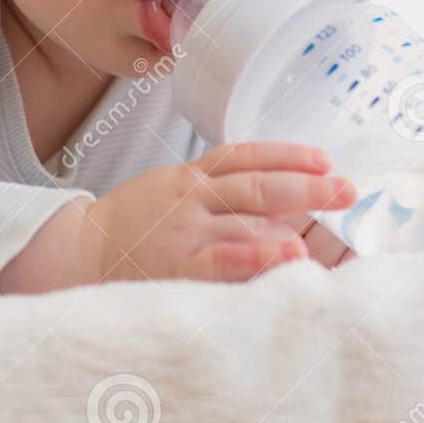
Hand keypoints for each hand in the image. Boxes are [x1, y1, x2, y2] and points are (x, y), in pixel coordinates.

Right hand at [82, 140, 356, 282]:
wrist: (77, 255)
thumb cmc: (131, 229)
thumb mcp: (168, 194)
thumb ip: (213, 192)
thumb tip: (276, 199)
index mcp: (188, 177)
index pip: (243, 156)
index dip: (287, 155)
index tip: (325, 159)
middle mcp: (189, 199)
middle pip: (255, 184)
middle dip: (306, 185)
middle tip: (346, 188)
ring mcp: (184, 232)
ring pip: (243, 219)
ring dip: (289, 218)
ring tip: (330, 218)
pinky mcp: (178, 267)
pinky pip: (224, 260)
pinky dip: (258, 256)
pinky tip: (289, 258)